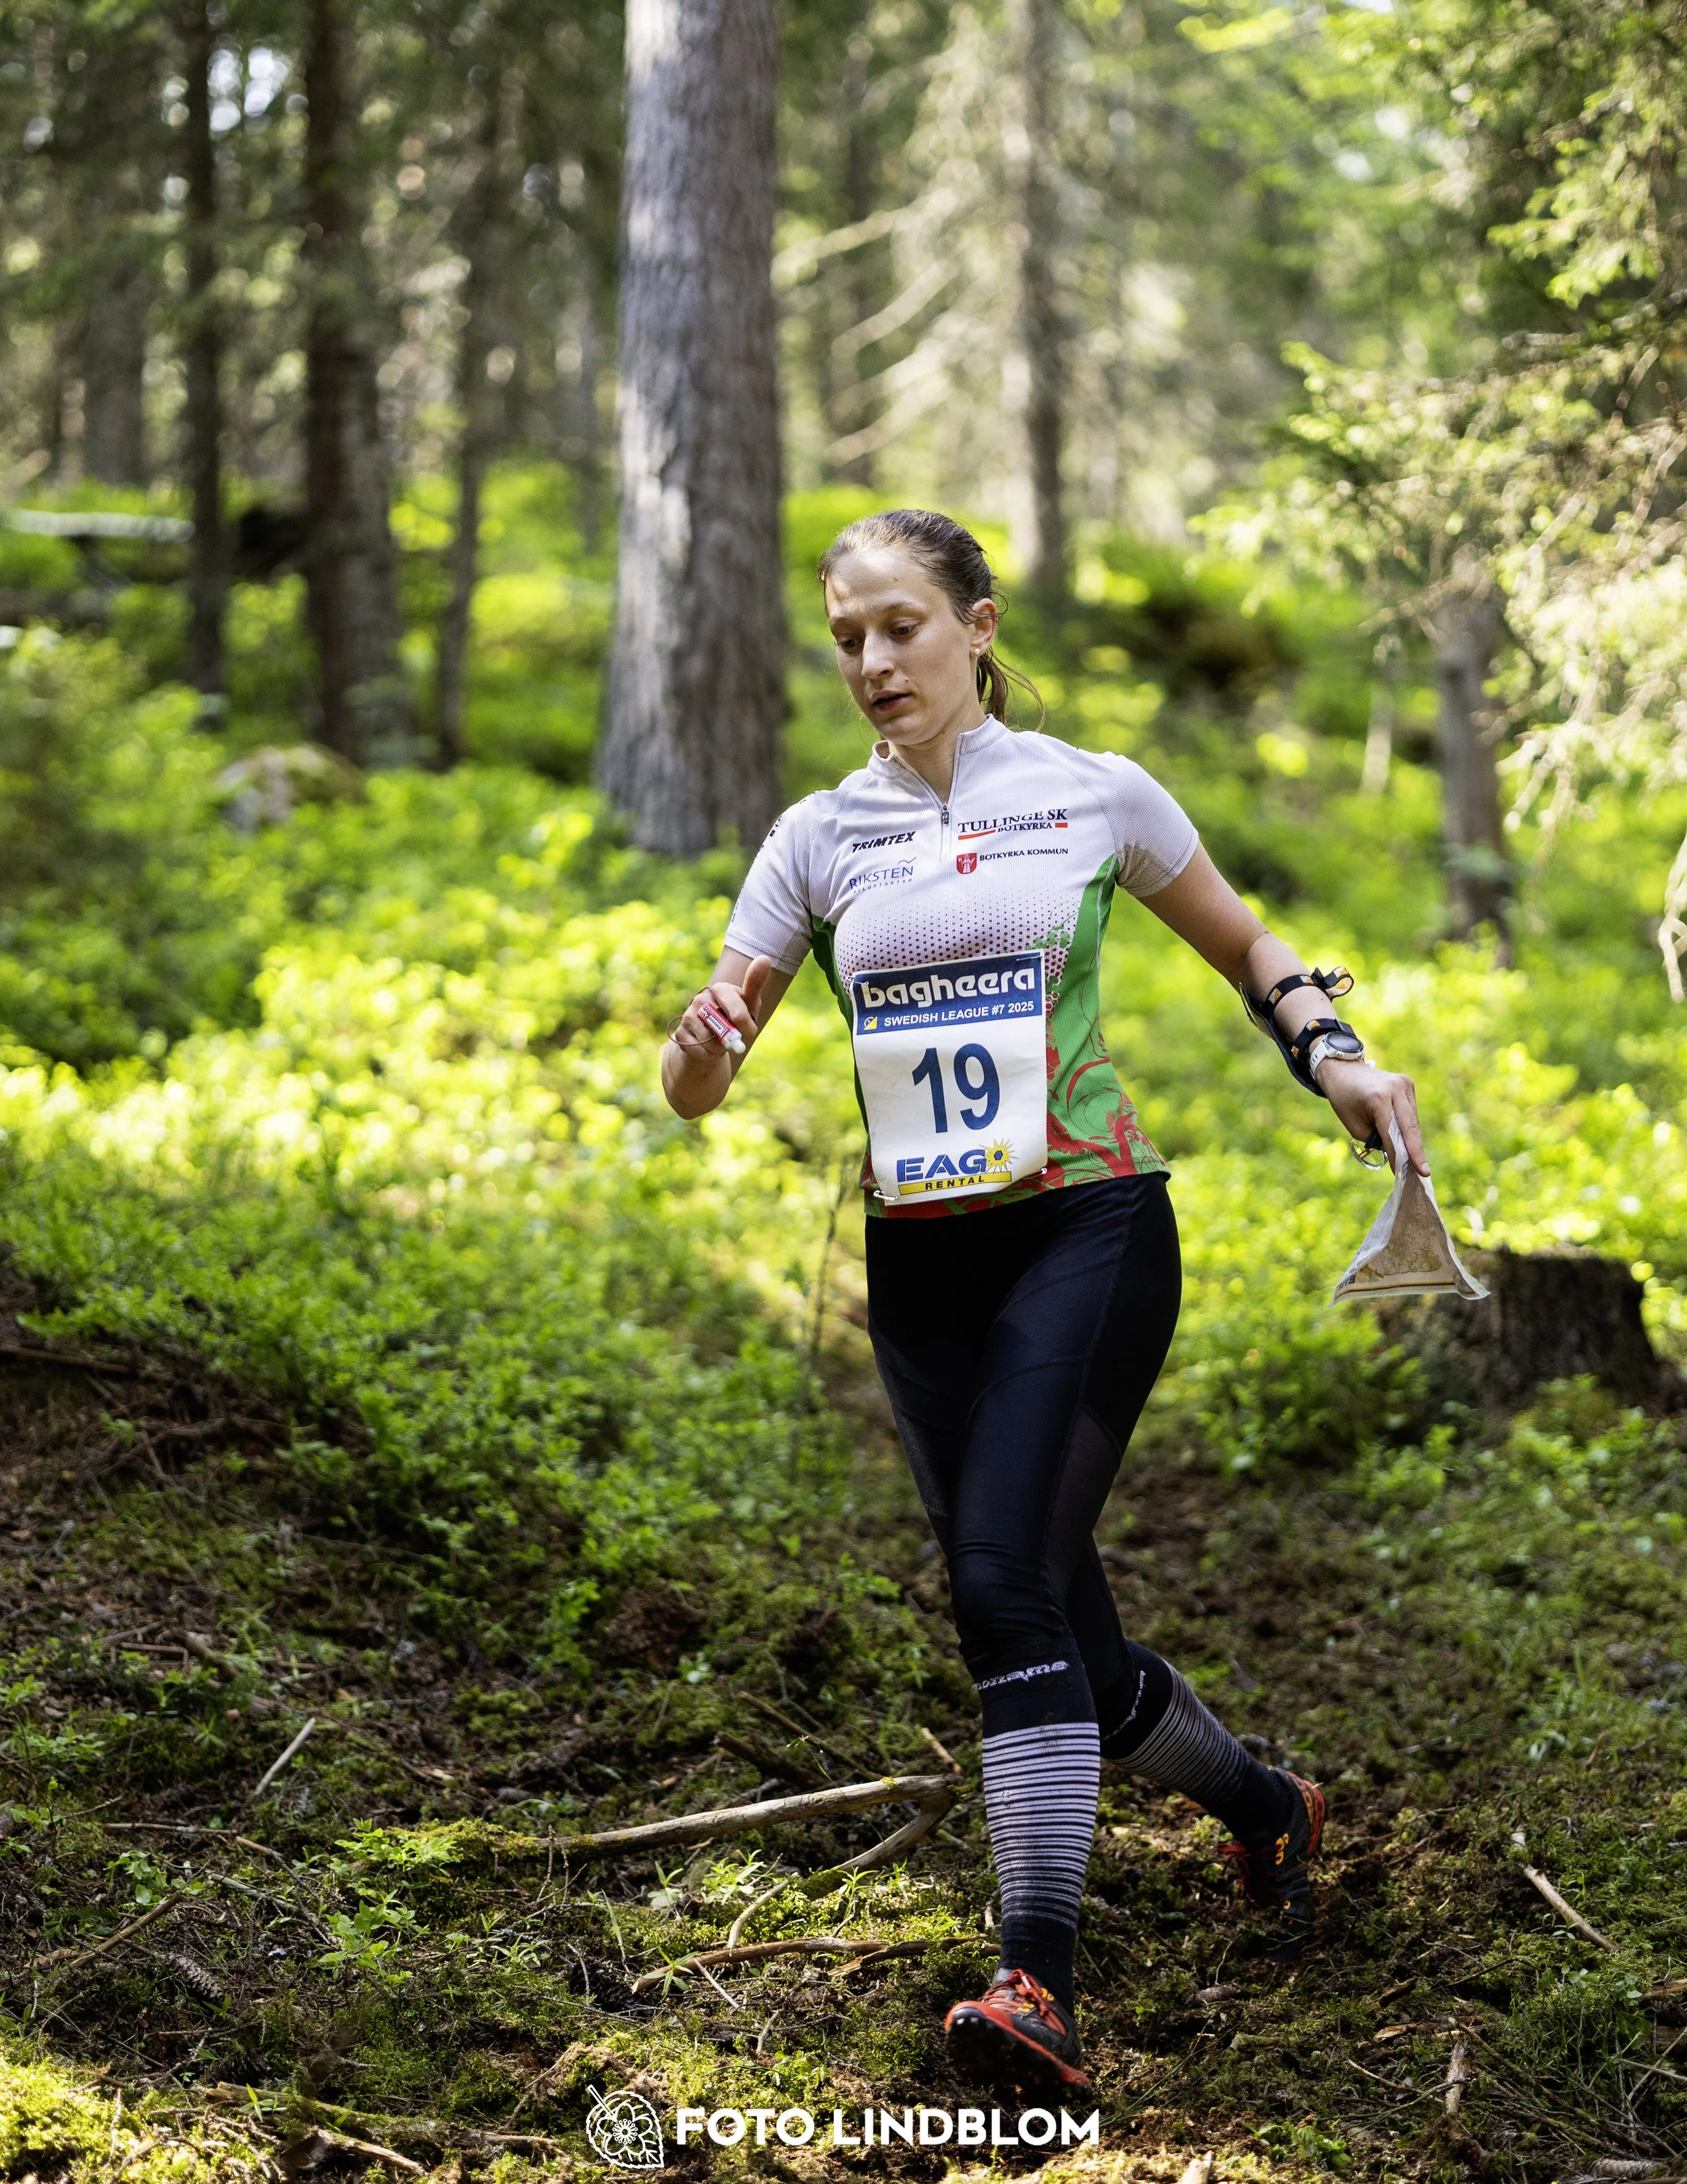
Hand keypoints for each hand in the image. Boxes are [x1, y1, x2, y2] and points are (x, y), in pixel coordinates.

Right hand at [669, 955, 772, 1066]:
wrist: (713, 1039)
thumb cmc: (736, 1018)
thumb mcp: (749, 1004)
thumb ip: (755, 984)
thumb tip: (764, 958)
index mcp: (720, 989)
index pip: (737, 1012)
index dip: (745, 1027)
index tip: (748, 1031)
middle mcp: (701, 999)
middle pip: (723, 1028)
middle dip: (732, 1038)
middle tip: (734, 1038)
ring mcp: (688, 1015)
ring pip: (711, 1041)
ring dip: (720, 1047)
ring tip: (720, 1041)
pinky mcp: (680, 1033)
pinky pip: (699, 1051)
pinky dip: (708, 1054)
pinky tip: (708, 1047)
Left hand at [1317, 1059, 1429, 1176]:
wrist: (1343, 1070)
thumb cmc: (1345, 1100)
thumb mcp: (1354, 1125)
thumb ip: (1376, 1139)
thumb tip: (1397, 1150)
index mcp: (1378, 1098)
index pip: (1391, 1133)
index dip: (1398, 1155)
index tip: (1402, 1173)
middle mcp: (1395, 1088)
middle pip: (1410, 1126)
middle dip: (1416, 1152)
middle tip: (1424, 1173)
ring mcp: (1404, 1084)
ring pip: (1412, 1120)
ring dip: (1413, 1140)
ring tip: (1416, 1162)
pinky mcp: (1408, 1083)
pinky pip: (1411, 1111)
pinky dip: (1409, 1127)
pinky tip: (1409, 1141)